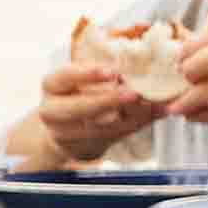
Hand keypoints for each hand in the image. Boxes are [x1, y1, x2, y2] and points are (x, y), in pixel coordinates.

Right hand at [32, 40, 150, 154]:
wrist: (64, 131)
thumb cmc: (77, 94)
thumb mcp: (80, 78)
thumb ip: (101, 72)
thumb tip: (134, 58)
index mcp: (52, 85)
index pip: (65, 77)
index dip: (87, 74)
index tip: (112, 71)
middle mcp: (52, 111)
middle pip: (78, 108)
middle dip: (108, 101)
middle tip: (134, 93)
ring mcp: (65, 133)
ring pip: (99, 127)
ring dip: (130, 117)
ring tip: (154, 106)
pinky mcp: (82, 148)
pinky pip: (112, 138)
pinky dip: (136, 126)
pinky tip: (155, 114)